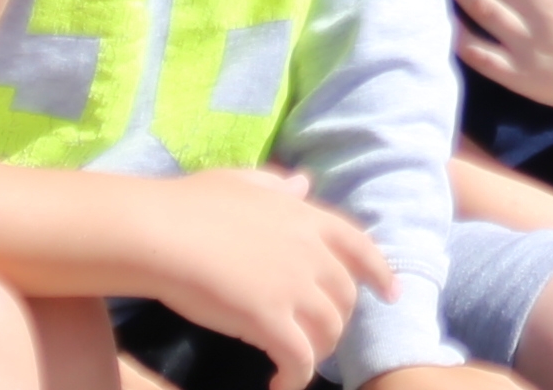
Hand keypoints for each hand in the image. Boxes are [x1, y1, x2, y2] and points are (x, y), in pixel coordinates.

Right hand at [123, 164, 394, 388]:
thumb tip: (302, 182)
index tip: (392, 294)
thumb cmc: (191, 205)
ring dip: (317, 352)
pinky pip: (300, 359)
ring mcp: (293, 286)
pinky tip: (279, 385)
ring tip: (294, 362)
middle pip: (344, 298)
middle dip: (335, 322)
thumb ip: (276, 185)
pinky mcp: (270, 319)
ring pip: (328, 331)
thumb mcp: (242, 183)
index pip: (360, 247)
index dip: (380, 272)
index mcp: (307, 217)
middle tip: (314, 338)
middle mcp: (310, 252)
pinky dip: (296, 377)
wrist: (160, 232)